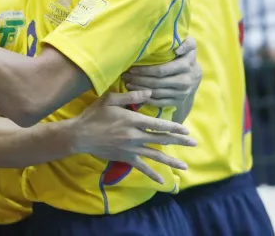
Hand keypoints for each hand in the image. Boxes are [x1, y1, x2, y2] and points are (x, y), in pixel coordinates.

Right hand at [74, 91, 195, 184]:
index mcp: (133, 120)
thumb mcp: (110, 99)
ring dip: (171, 160)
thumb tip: (149, 92)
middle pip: (161, 139)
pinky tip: (162, 181)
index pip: (158, 124)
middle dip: (179, 141)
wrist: (80, 135)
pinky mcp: (125, 158)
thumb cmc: (94, 115)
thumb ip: (131, 97)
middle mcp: (135, 136)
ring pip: (155, 155)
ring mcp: (131, 149)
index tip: (186, 130)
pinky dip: (152, 174)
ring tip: (185, 165)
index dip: (174, 127)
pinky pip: (142, 167)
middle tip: (194, 143)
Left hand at [123, 36, 201, 107]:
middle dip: (138, 79)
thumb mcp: (190, 46)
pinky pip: (160, 102)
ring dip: (139, 89)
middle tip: (126, 76)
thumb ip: (186, 43)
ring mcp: (182, 93)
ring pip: (156, 93)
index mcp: (186, 65)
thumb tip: (177, 48)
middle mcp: (186, 81)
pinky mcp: (178, 101)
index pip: (161, 70)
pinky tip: (137, 94)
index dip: (144, 70)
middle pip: (157, 82)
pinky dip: (146, 99)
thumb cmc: (186, 56)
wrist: (195, 76)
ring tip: (128, 83)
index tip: (131, 68)